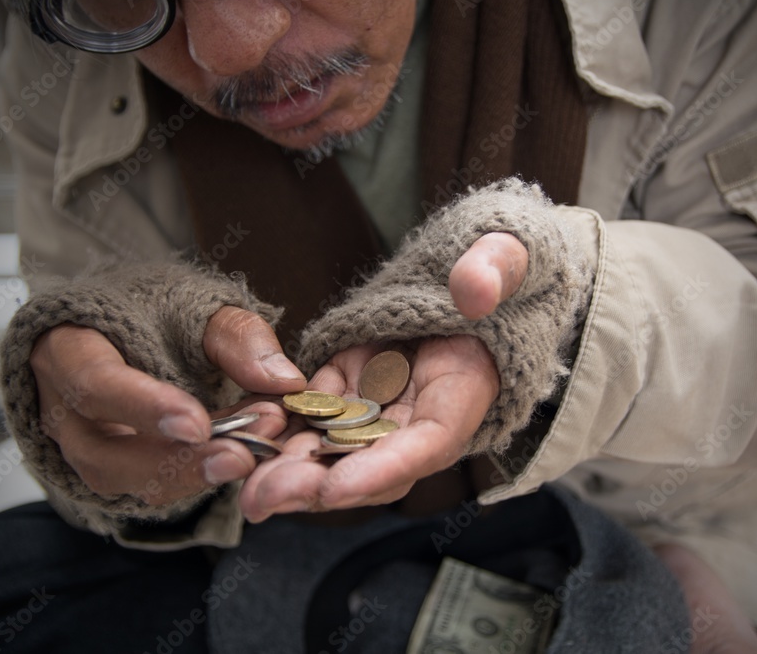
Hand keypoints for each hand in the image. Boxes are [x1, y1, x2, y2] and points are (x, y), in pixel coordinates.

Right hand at [29, 306, 305, 505]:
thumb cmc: (157, 310)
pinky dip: (194, 476)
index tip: (198, 424)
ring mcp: (81, 448)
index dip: (142, 408)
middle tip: (242, 454)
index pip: (94, 384)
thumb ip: (237, 336)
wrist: (129, 324)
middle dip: (177, 460)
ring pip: (125, 481)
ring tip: (249, 454)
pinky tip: (237, 457)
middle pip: (103, 452)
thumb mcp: (196, 304)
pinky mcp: (112, 470)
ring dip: (192, 474)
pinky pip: (148, 485)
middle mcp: (62, 409)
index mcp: (67, 348)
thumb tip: (284, 380)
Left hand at [238, 233, 528, 519]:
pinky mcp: (354, 381)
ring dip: (292, 468)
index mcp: (466, 390)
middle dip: (318, 485)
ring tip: (247, 485)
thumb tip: (475, 288)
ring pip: (335, 447)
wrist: (474, 271)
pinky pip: (314, 409)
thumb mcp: (509, 258)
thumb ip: (495, 269)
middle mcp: (421, 411)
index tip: (335, 487)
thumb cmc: (497, 266)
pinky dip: (284, 425)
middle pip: (370, 463)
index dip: (383, 468)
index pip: (427, 443)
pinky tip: (246, 433)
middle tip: (265, 498)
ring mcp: (384, 401)